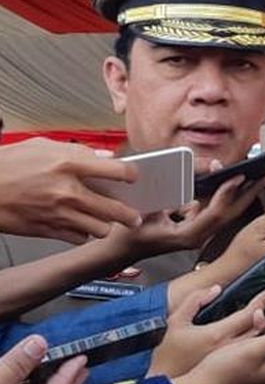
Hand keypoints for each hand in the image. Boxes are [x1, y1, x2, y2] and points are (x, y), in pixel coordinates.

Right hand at [0, 138, 140, 241]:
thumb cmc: (8, 164)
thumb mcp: (42, 145)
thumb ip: (76, 151)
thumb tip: (102, 158)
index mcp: (69, 164)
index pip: (118, 171)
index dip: (132, 175)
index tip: (134, 178)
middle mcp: (68, 191)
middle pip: (116, 209)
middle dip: (130, 214)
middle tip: (134, 215)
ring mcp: (58, 213)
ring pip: (101, 229)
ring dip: (105, 225)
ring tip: (105, 220)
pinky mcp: (47, 229)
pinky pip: (79, 238)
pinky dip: (83, 233)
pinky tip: (80, 225)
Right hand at [111, 174, 264, 259]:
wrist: (118, 250)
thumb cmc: (128, 233)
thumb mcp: (147, 209)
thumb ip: (172, 192)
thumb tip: (194, 176)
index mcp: (187, 236)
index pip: (215, 214)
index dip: (227, 194)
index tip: (238, 176)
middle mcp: (197, 237)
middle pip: (229, 213)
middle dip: (248, 193)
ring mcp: (197, 234)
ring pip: (225, 212)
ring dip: (240, 194)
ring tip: (257, 175)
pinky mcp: (194, 228)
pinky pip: (214, 210)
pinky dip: (224, 196)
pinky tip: (233, 182)